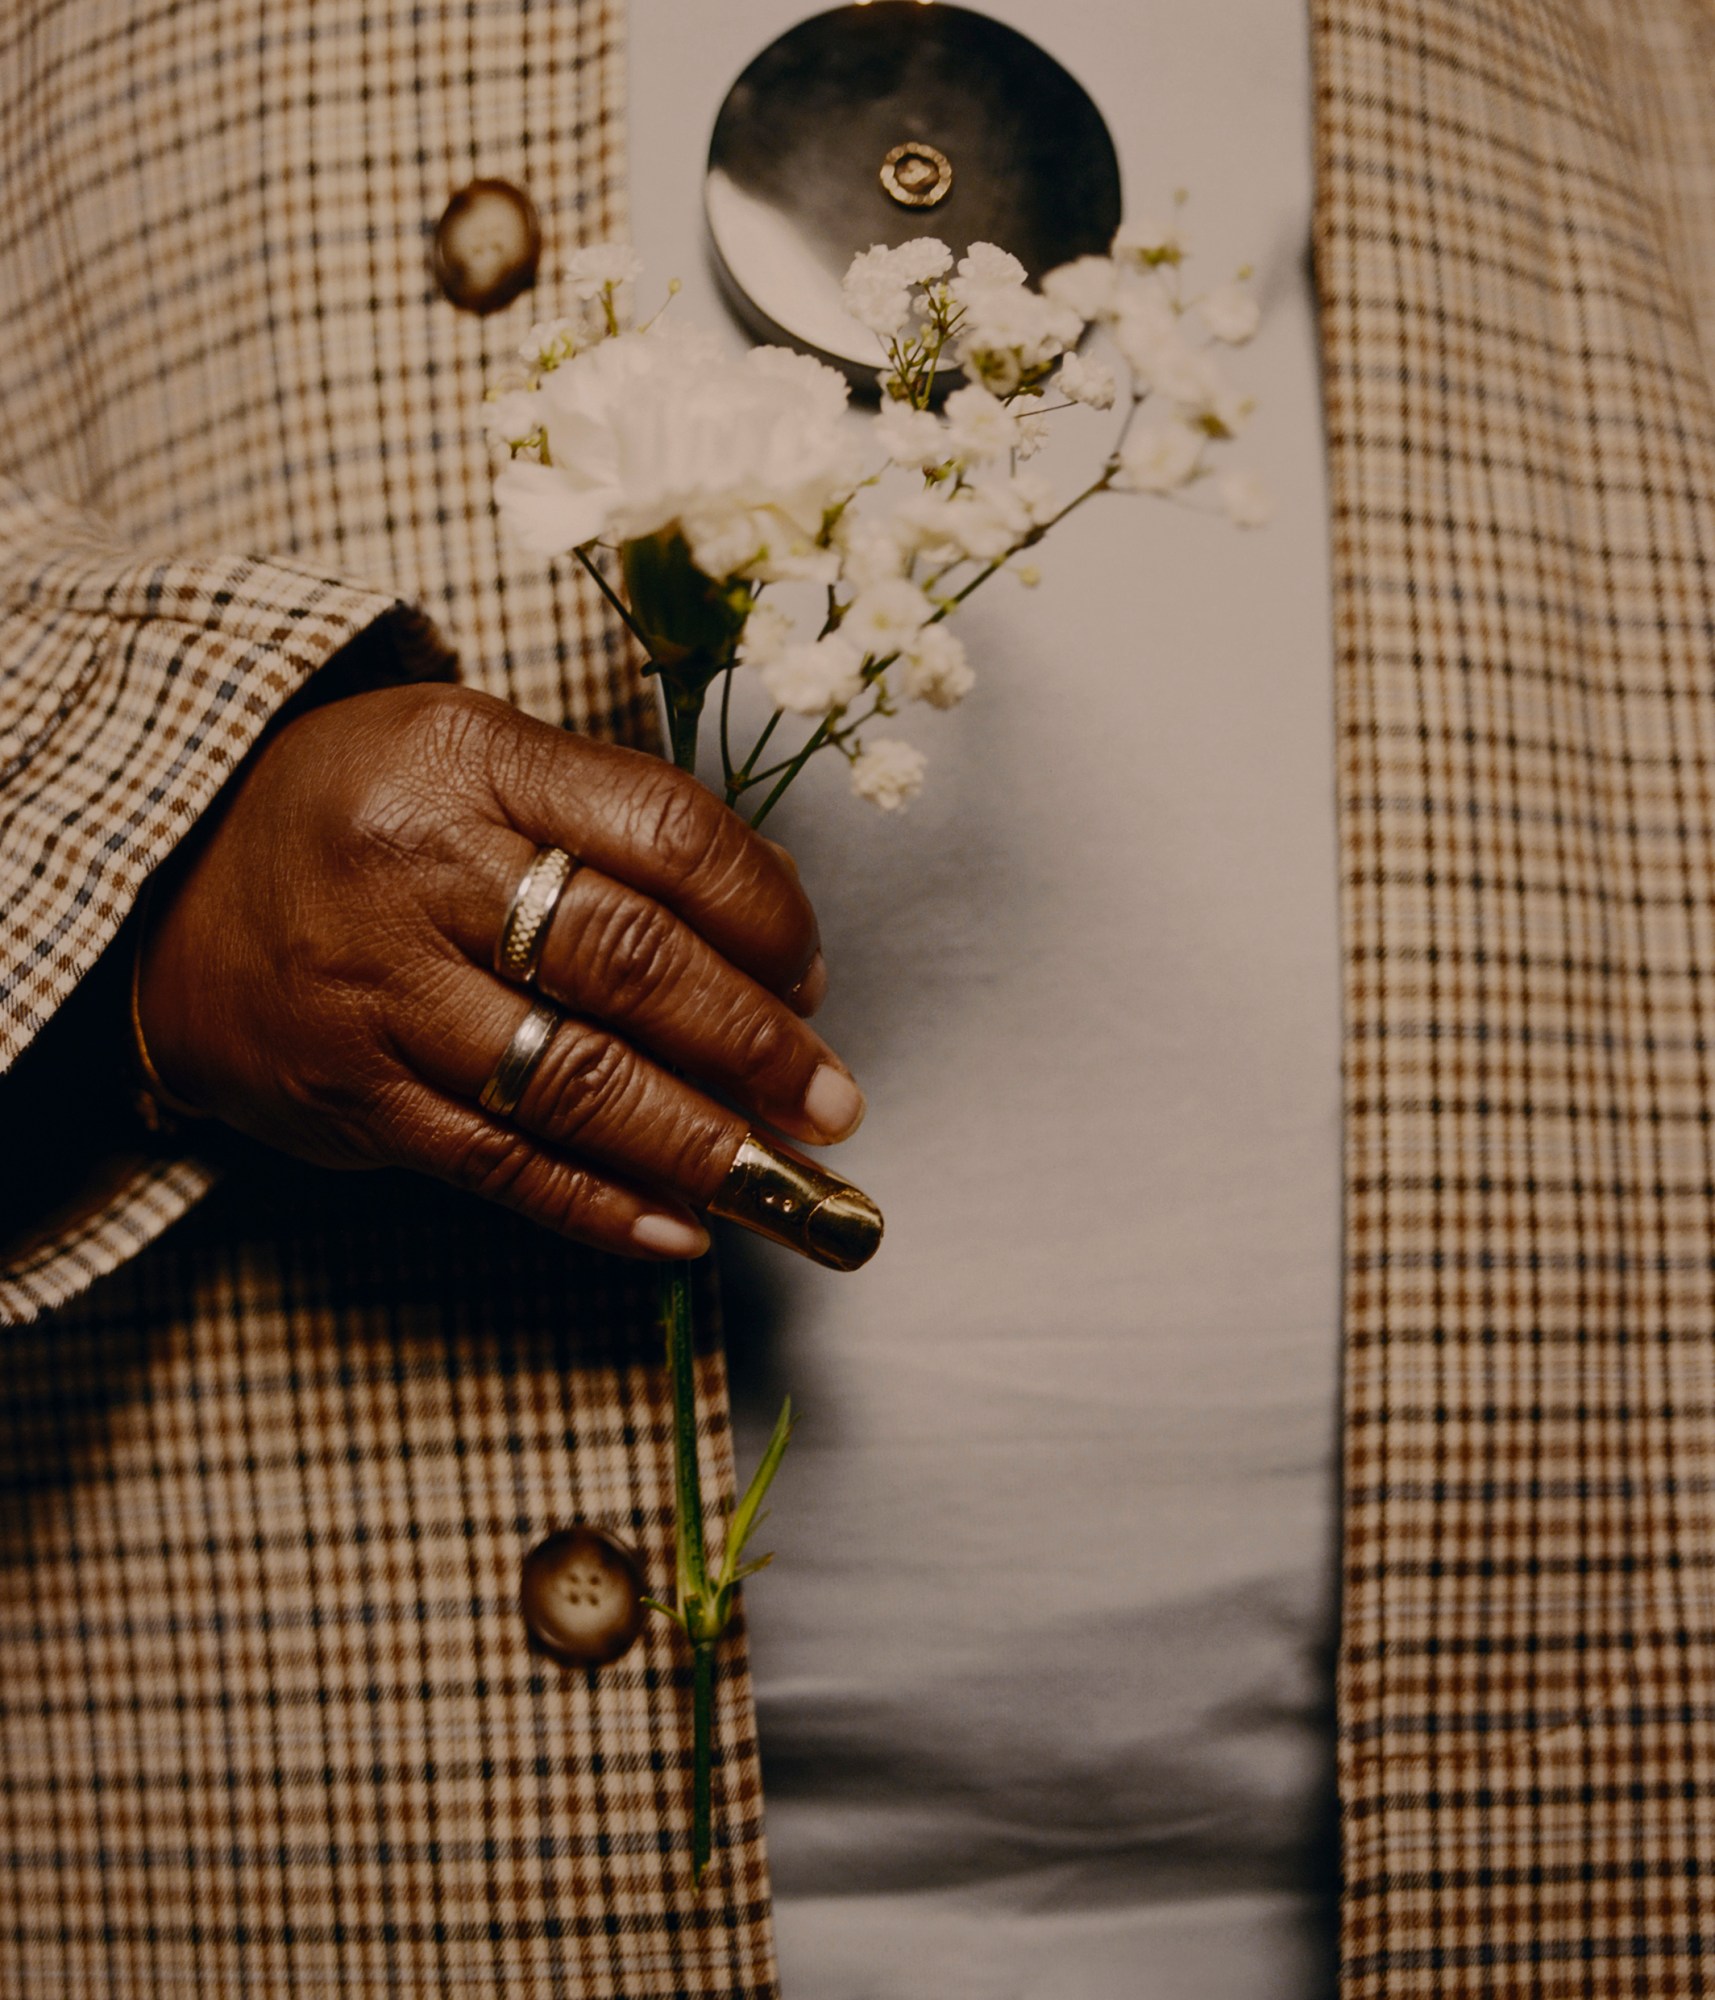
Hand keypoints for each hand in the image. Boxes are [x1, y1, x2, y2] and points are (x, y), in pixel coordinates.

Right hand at [137, 681, 859, 1258]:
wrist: (158, 880)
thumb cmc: (357, 810)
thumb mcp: (472, 755)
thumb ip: (616, 823)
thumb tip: (777, 940)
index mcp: (469, 756)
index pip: (665, 833)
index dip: (765, 914)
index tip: (811, 975)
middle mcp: (420, 867)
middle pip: (629, 960)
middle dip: (754, 1045)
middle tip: (832, 1102)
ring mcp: (377, 990)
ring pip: (571, 1080)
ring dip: (696, 1143)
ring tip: (780, 1184)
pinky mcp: (348, 1094)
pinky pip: (496, 1163)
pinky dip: (598, 1207)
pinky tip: (679, 1231)